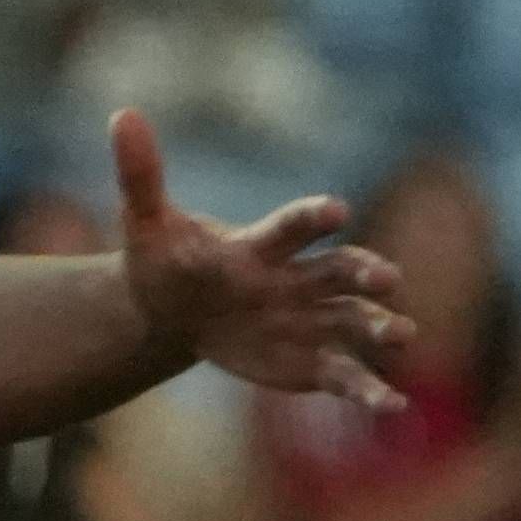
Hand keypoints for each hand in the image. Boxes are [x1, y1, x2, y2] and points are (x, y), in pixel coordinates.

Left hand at [111, 110, 407, 412]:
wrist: (172, 312)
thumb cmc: (166, 260)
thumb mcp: (146, 224)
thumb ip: (141, 174)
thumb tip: (120, 114)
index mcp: (263, 244)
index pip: (295, 225)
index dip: (313, 216)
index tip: (334, 209)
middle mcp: (299, 278)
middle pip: (342, 269)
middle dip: (366, 272)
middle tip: (387, 279)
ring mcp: (310, 319)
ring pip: (356, 320)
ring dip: (381, 326)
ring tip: (401, 336)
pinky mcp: (312, 360)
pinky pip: (346, 374)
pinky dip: (370, 390)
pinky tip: (392, 407)